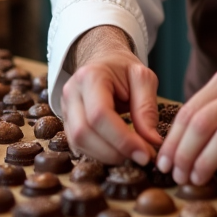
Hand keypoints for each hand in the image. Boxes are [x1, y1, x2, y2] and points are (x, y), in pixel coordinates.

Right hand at [60, 25, 161, 165]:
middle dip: (114, 152)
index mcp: (90, 76)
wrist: (102, 58)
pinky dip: (99, 154)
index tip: (145, 154)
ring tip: (132, 156)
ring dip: (107, 156)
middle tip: (141, 158)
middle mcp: (71, 92)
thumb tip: (151, 142)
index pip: (100, 115)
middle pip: (84, 133)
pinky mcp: (66, 122)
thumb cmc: (123, 68)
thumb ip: (147, 108)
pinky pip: (78, 146)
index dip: (122, 139)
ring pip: (78, 143)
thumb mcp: (143, 78)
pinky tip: (118, 153)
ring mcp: (65, 108)